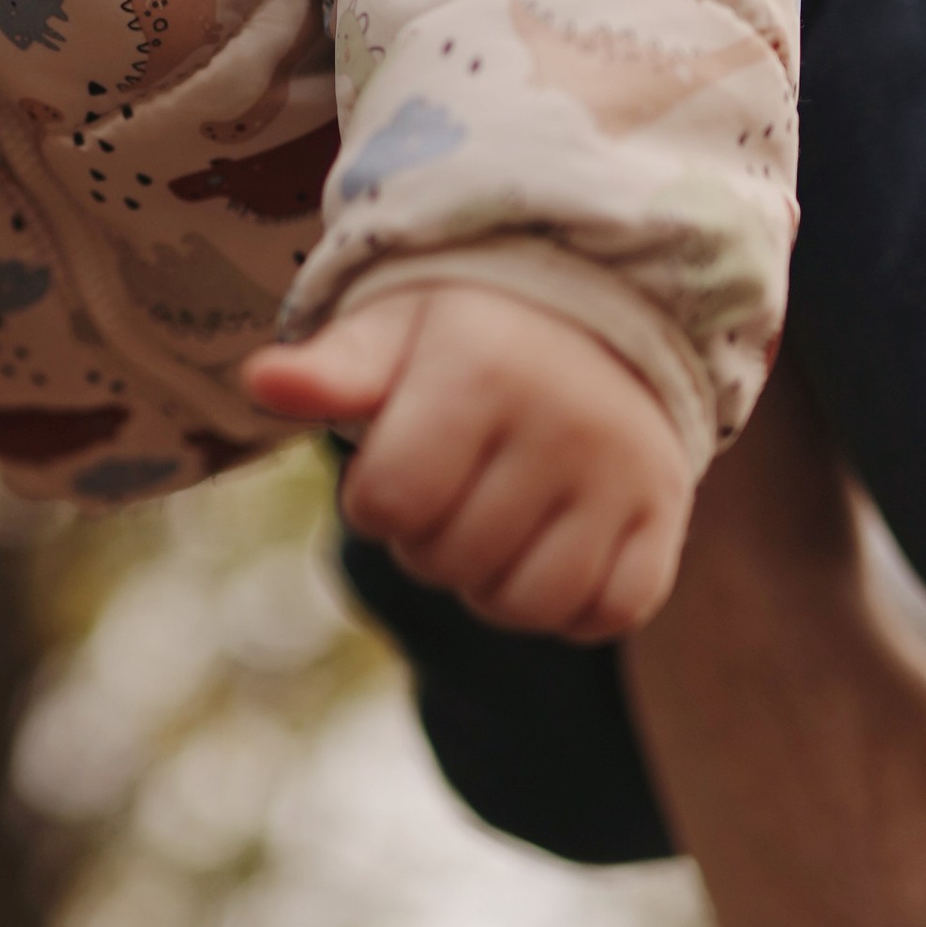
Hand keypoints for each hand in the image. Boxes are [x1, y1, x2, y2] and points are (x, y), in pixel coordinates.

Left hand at [242, 283, 693, 640]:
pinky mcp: (665, 515)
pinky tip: (553, 553)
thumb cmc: (468, 336)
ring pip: (529, 603)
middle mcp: (562, 424)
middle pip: (450, 562)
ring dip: (491, 587)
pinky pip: (610, 611)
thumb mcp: (394, 332)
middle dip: (428, 542)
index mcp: (481, 373)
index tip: (397, 463)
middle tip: (450, 489)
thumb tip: (260, 382)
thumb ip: (331, 371)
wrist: (601, 315)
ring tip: (493, 527)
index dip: (375, 501)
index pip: (389, 504)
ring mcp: (623, 474)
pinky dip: (572, 607)